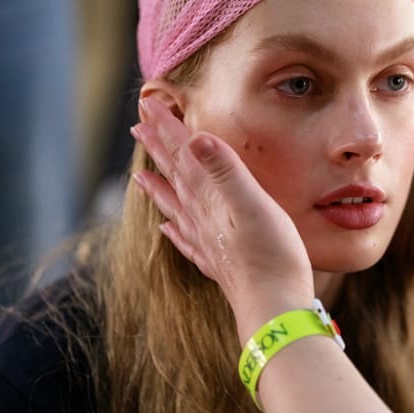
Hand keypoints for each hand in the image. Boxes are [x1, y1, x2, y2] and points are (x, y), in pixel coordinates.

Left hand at [130, 97, 313, 339]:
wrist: (274, 309)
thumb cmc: (272, 257)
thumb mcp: (254, 206)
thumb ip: (225, 171)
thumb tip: (196, 137)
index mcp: (211, 199)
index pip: (184, 155)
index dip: (168, 128)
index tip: (149, 103)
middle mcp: (202, 218)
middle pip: (175, 175)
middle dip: (159, 147)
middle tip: (140, 124)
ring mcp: (207, 242)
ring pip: (175, 206)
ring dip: (158, 185)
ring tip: (138, 173)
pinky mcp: (218, 263)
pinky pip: (186, 240)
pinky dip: (173, 230)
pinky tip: (166, 228)